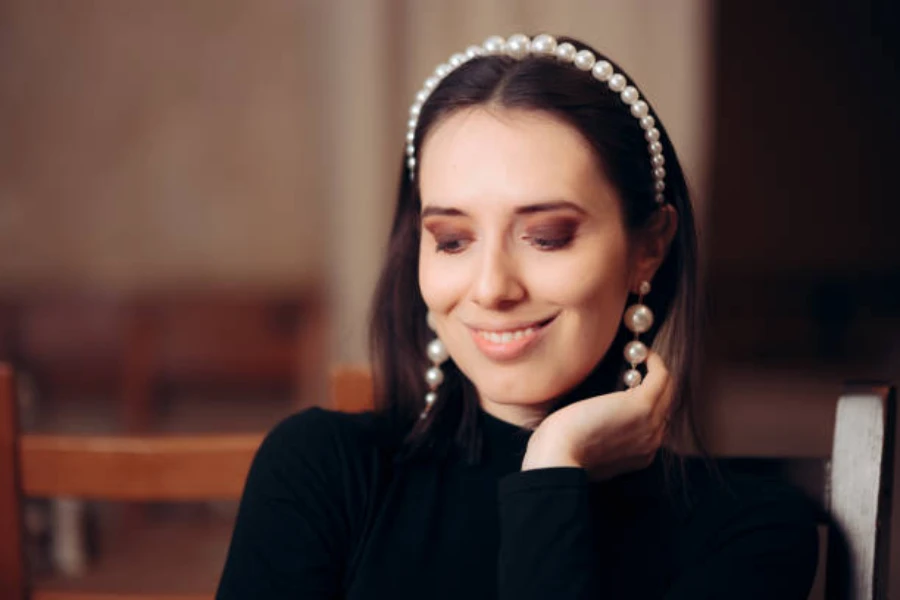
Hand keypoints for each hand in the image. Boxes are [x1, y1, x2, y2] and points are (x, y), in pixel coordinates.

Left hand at [521, 351, 673, 480]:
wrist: (558, 457)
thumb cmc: (561, 451)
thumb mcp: (588, 450)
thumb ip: (602, 438)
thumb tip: (597, 418)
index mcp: (641, 454)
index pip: (654, 422)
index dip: (645, 400)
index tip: (631, 382)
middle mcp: (653, 441)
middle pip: (666, 404)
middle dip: (655, 383)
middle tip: (638, 363)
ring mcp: (651, 423)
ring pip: (667, 390)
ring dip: (657, 370)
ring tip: (640, 354)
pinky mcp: (643, 405)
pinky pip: (661, 377)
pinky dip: (655, 361)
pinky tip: (642, 352)